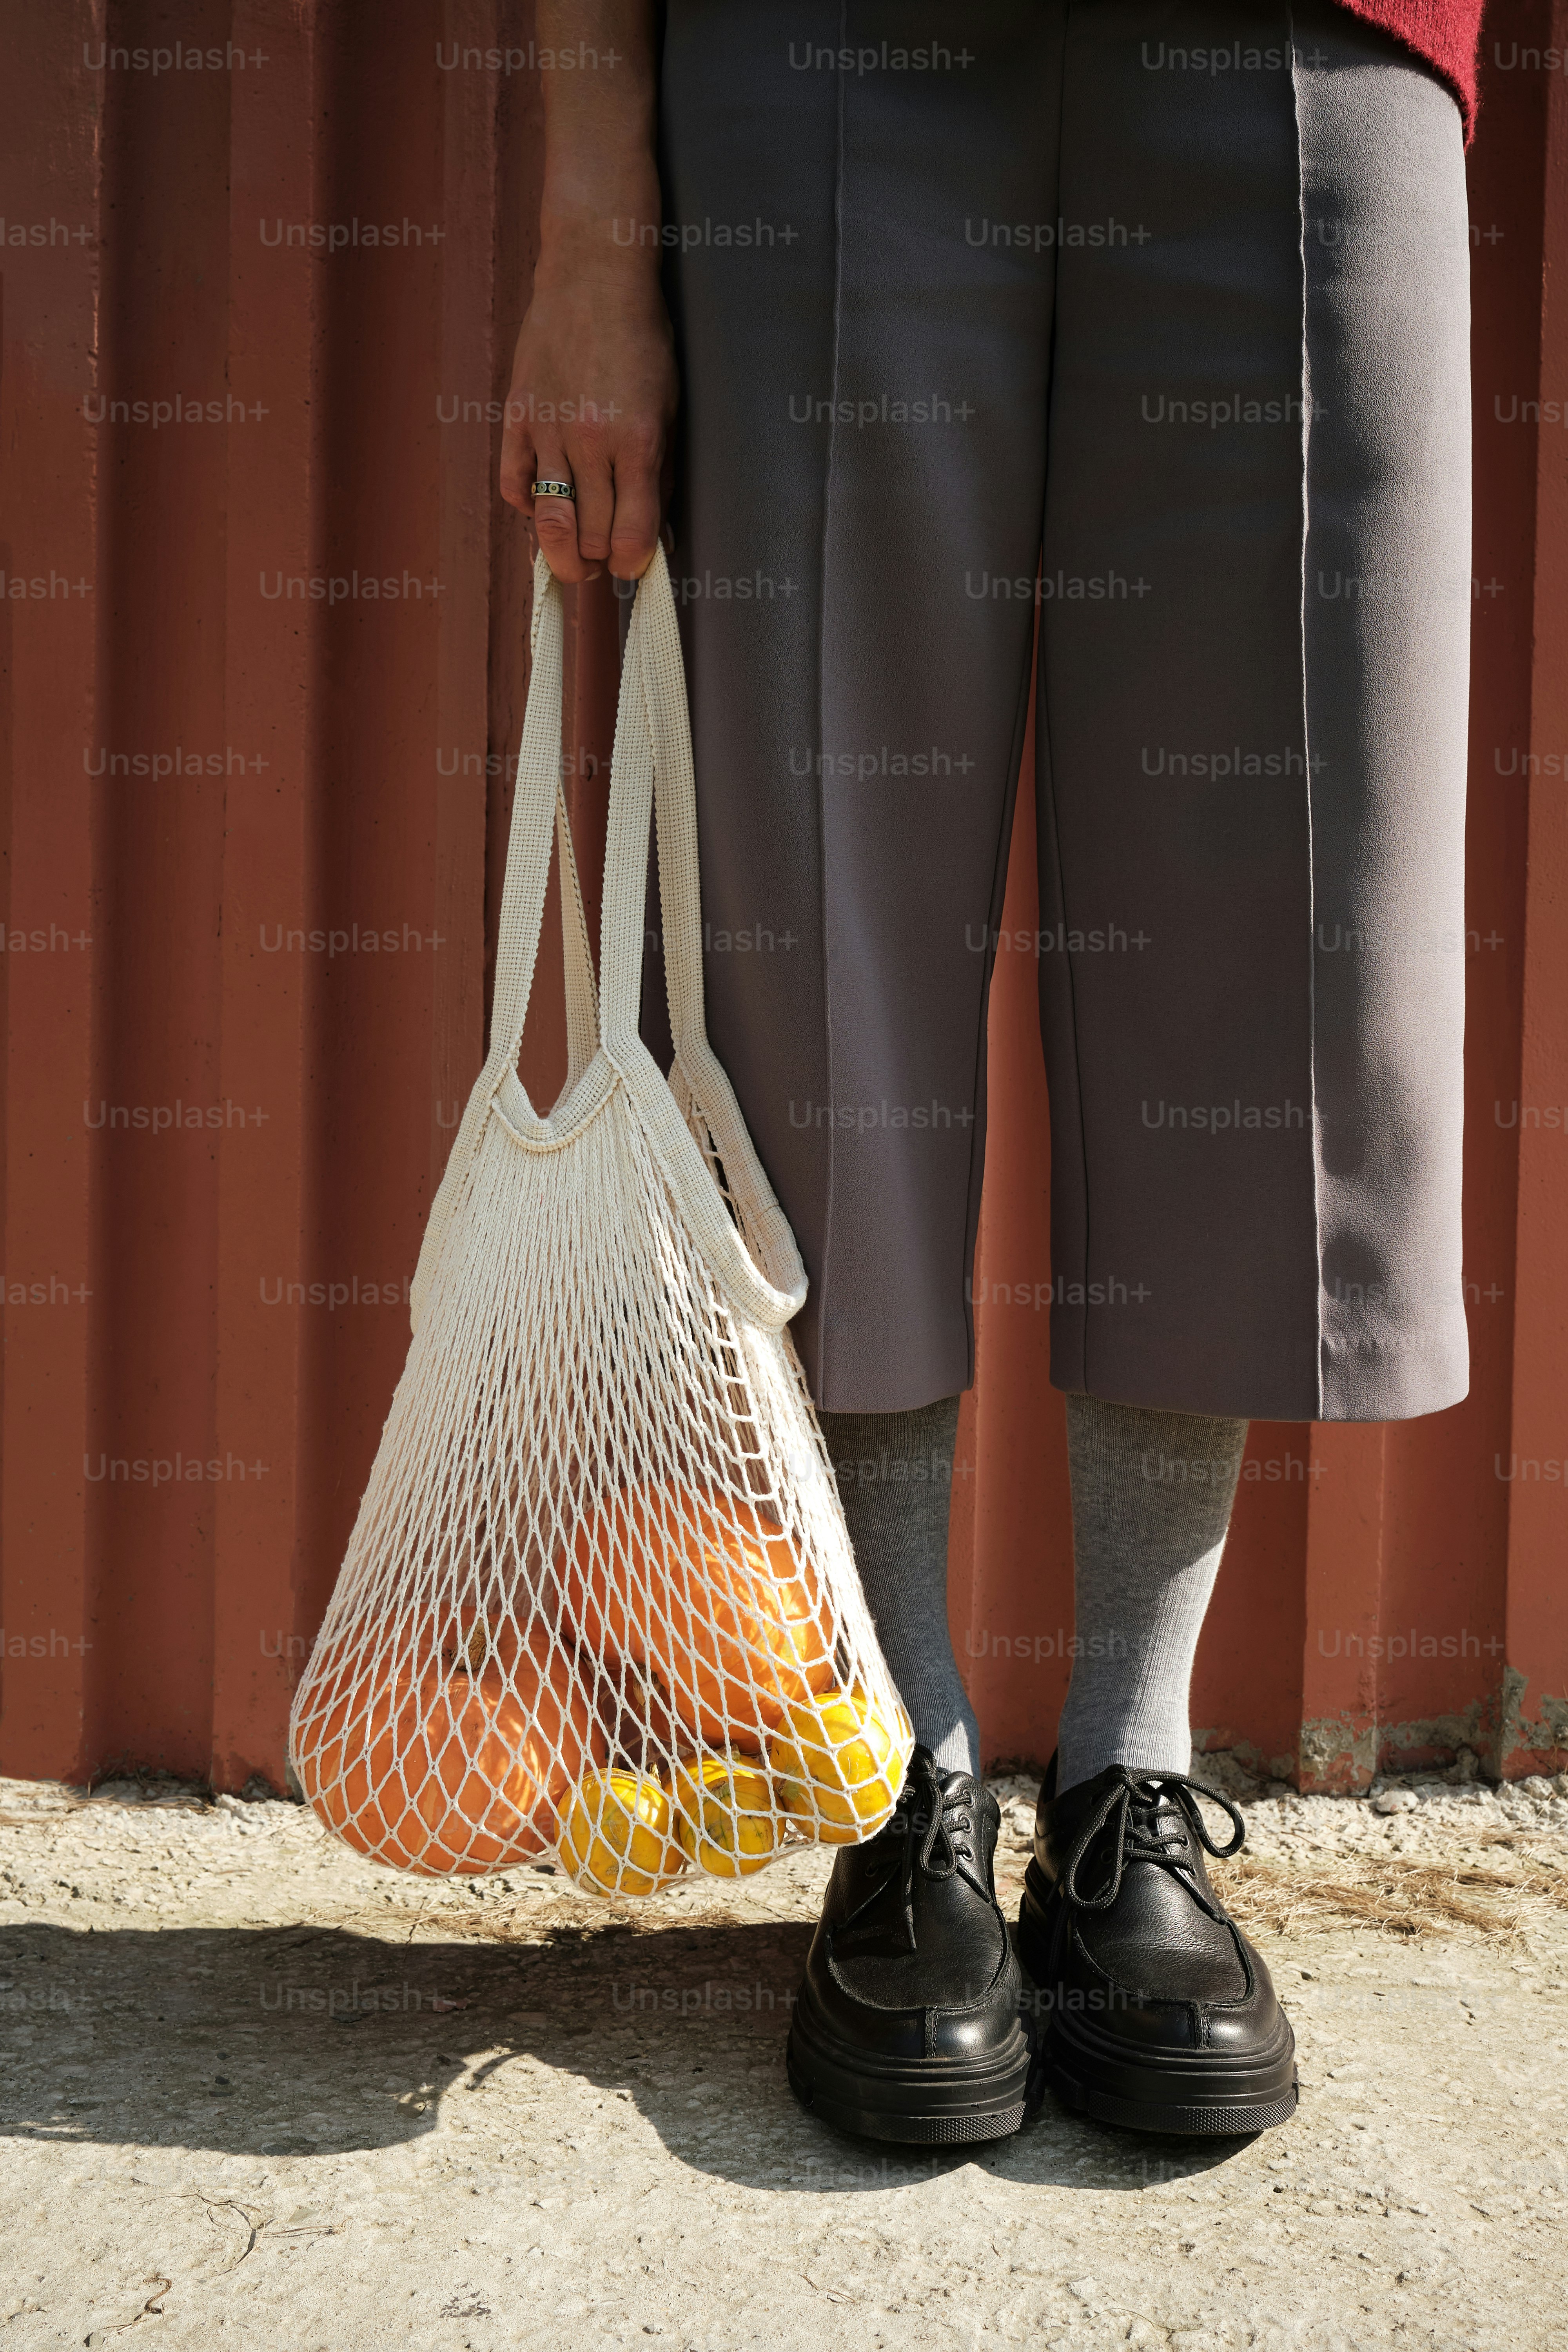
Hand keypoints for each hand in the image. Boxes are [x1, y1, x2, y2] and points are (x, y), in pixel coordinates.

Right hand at [500, 248, 676, 583]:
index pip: (631, 535)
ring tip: (575, 556)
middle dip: (600, 560)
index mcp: (638, 441)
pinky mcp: (517, 417)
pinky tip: (544, 504)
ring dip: (564, 551)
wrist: (593, 275)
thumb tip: (656, 533)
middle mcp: (591, 441)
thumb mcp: (669, 406)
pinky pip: (514, 486)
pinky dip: (528, 507)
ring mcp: (549, 430)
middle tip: (605, 560)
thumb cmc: (641, 339)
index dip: (633, 564)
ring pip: (550, 523)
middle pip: (591, 537)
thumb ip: (661, 473)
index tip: (633, 566)